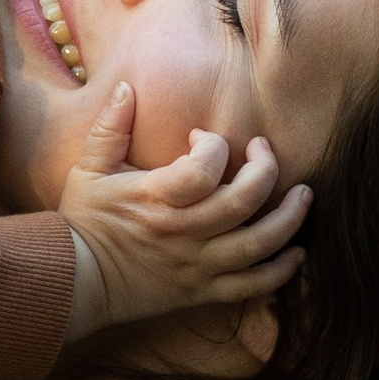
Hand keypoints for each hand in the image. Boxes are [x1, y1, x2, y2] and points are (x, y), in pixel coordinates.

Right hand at [58, 88, 309, 351]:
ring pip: (258, 244)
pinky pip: (252, 286)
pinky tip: (296, 253)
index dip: (214, 145)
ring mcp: (196, 264)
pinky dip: (280, 272)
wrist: (75, 281)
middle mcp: (182, 232)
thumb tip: (126, 87)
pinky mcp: (202, 291)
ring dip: (290, 218)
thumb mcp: (88, 169)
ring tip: (303, 195)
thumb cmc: (84, 221)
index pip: (204, 168)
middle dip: (265, 170)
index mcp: (155, 198)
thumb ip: (110, 127)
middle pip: (243, 201)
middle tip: (266, 153)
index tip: (205, 138)